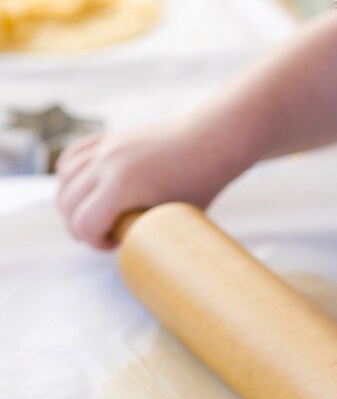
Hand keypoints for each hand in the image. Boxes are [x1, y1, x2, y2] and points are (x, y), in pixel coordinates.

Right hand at [55, 120, 224, 249]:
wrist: (209, 142)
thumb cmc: (199, 183)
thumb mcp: (172, 216)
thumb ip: (144, 233)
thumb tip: (134, 260)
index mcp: (122, 185)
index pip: (84, 224)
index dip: (94, 242)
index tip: (114, 244)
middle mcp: (107, 164)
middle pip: (67, 204)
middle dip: (79, 226)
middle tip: (103, 234)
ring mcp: (106, 147)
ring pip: (64, 180)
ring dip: (71, 202)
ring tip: (93, 212)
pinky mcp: (109, 138)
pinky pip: (72, 156)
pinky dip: (70, 175)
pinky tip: (84, 189)